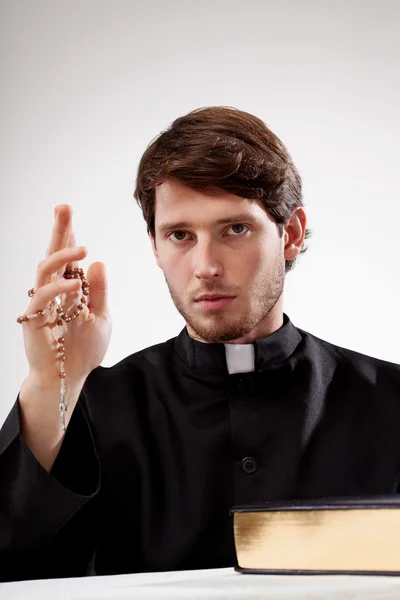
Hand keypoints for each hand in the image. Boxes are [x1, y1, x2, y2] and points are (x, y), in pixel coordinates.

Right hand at [20, 204, 111, 387]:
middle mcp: (53, 292)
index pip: (67, 257)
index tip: (68, 212)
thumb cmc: (84, 349)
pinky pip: (43, 298)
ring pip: (44, 270)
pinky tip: (76, 284)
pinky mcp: (34, 319)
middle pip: (52, 254)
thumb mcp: (101, 317)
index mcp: (69, 289)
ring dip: (62, 256)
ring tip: (83, 248)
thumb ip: (99, 292)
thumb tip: (97, 262)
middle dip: (58, 231)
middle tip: (63, 208)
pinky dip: (60, 288)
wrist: (70, 377)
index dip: (67, 235)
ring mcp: (41, 304)